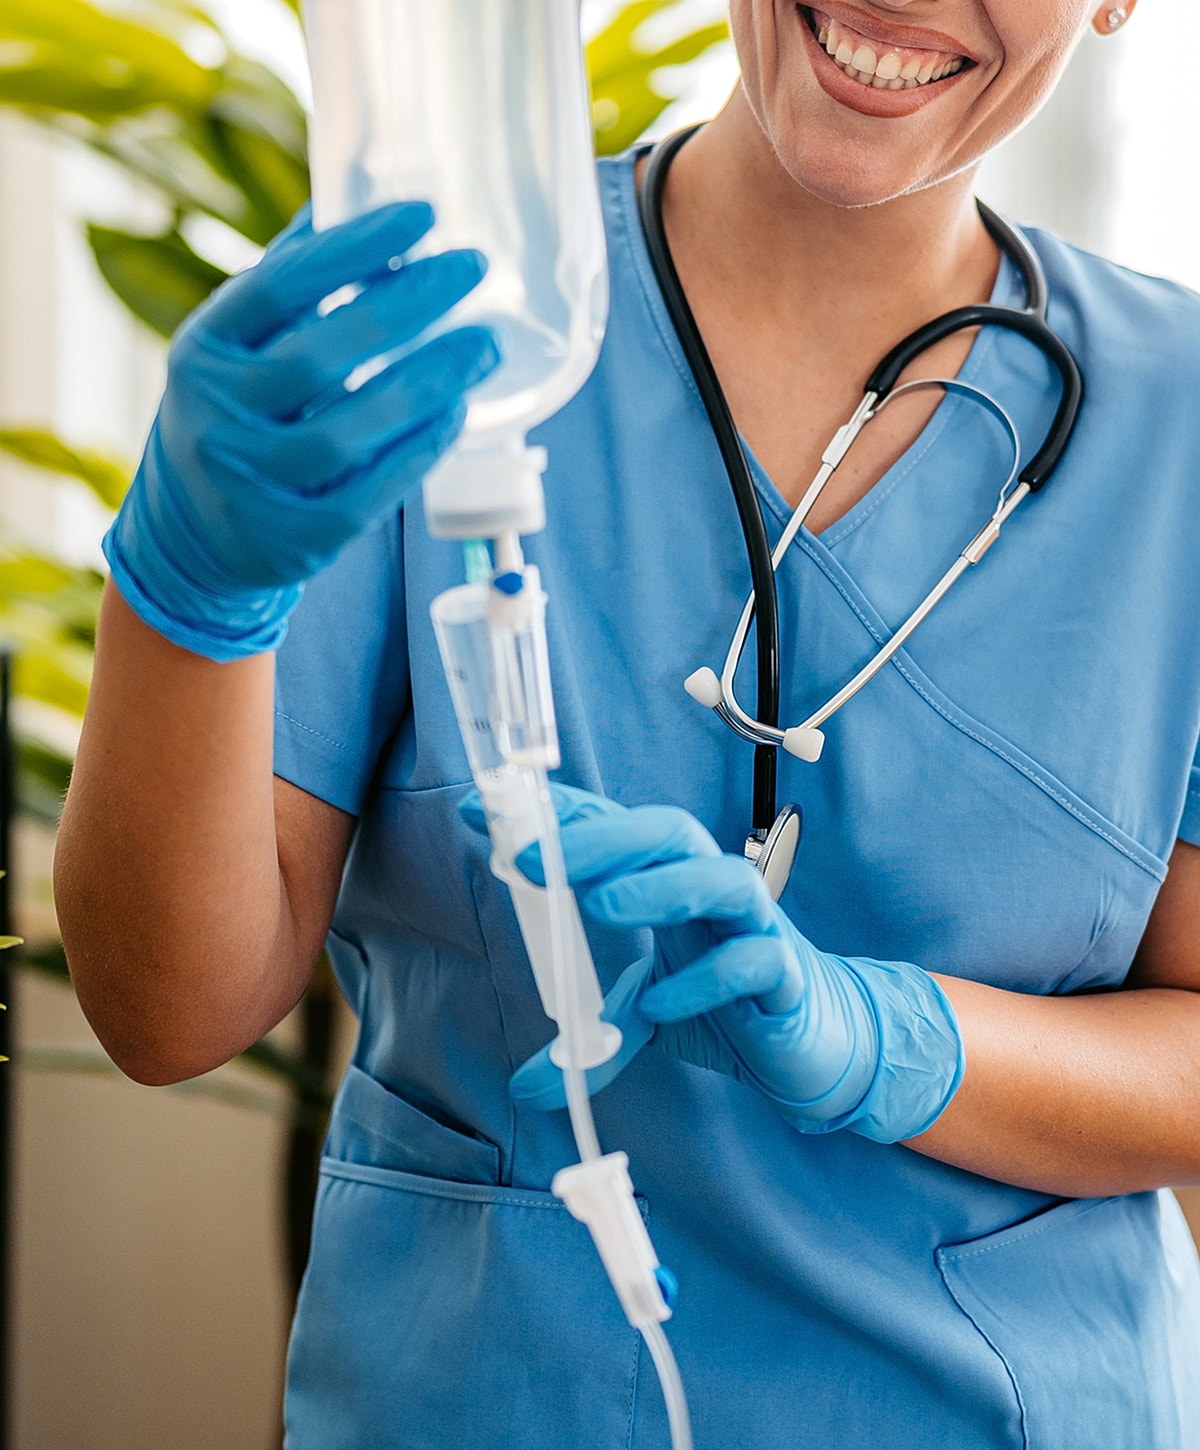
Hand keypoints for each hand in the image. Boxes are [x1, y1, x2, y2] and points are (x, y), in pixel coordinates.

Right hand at [104, 202, 498, 660]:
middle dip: (406, 308)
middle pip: (320, 356)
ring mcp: (252, 483)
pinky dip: (418, 451)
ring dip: (426, 384)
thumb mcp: (242, 345)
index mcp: (204, 348)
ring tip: (483, 348)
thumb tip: (359, 194)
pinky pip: (368, 493)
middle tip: (473, 269)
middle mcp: (216, 415)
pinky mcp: (293, 540)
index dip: (353, 247)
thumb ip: (293, 279)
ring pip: (347, 431)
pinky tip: (455, 414)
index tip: (423, 215)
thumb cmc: (241, 414)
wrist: (196, 534)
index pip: (279, 285)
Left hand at [468, 787, 963, 1143]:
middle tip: (531, 856)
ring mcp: (756, 927)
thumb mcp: (645, 1015)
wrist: (815, 1041)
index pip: (615, 831)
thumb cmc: (728, 1000)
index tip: (481, 808)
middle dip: (601, 837)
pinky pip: (752, 962)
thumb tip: (525, 1087)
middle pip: (668, 833)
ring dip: (659, 886)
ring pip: (721, 879)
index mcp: (673, 881)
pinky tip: (662, 1001)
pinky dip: (706, 979)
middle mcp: (713, 888)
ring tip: (599, 903)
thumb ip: (591, 1041)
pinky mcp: (787, 974)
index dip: (556, 816)